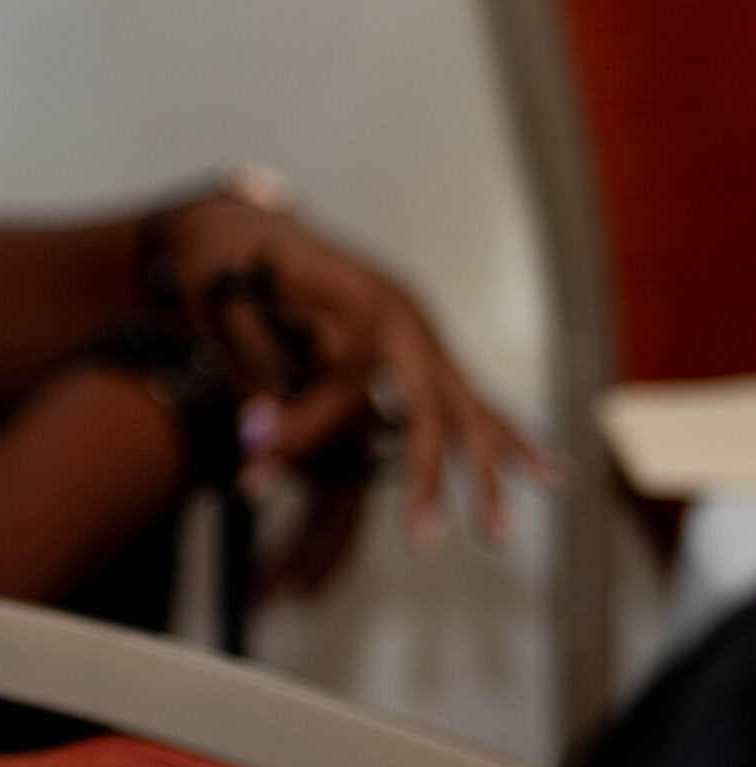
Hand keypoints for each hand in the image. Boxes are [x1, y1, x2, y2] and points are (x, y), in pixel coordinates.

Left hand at [157, 196, 555, 550]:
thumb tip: (259, 432)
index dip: (300, 437)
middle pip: (429, 408)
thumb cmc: (223, 264)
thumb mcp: (217, 307)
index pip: (341, 390)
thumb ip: (245, 369)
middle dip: (429, 480)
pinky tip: (549, 472)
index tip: (252, 479)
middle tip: (423, 544)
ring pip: (466, 407)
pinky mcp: (421, 342)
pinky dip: (508, 435)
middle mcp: (402, 314)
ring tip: (497, 534)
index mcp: (356, 298)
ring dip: (484, 472)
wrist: (237, 222)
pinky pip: (470, 394)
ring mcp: (418, 328)